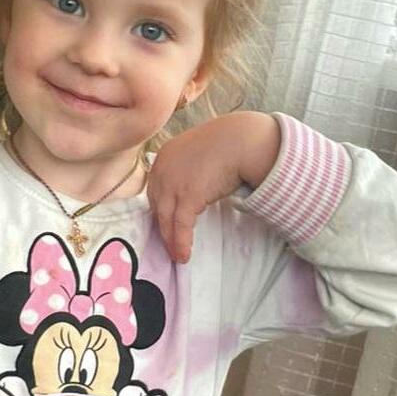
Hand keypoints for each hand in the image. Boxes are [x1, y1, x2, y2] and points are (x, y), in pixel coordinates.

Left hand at [147, 111, 280, 262]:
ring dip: (170, 241)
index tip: (164, 222)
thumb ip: (190, 166)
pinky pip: (180, 226)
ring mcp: (173, 183)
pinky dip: (181, 242)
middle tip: (168, 244)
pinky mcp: (188, 196)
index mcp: (165, 156)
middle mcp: (163, 169)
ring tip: (176, 256)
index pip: (155, 188)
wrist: (241, 140)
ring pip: (165, 219)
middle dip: (162, 227)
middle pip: (157, 205)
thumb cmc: (227, 142)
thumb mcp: (199, 150)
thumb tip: (194, 184)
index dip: (160, 208)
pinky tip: (184, 255)